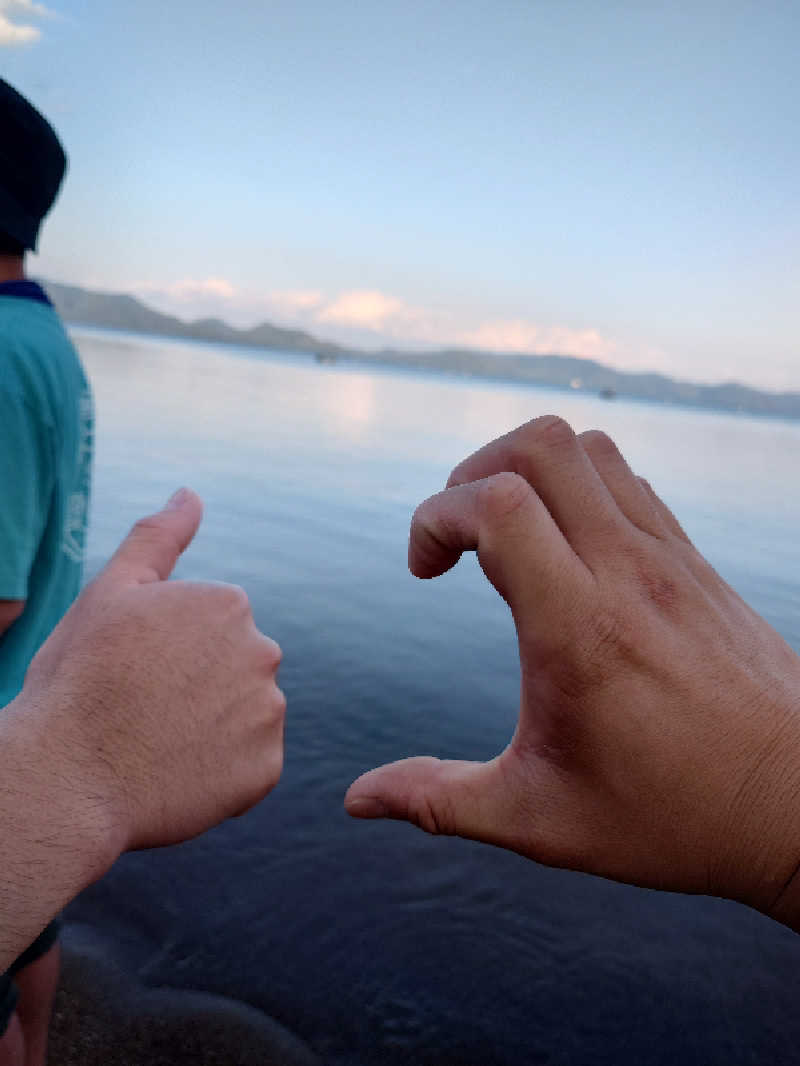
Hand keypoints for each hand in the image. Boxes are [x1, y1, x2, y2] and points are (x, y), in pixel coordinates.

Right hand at [18, 488, 285, 854]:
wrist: (66, 777)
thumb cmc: (80, 679)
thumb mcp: (111, 591)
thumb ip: (158, 537)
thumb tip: (190, 494)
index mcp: (229, 603)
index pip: (210, 629)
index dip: (166, 653)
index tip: (134, 672)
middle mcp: (264, 651)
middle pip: (233, 669)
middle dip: (197, 686)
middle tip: (143, 710)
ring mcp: (268, 713)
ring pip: (244, 716)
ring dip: (212, 727)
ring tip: (157, 743)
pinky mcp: (266, 769)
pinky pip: (249, 764)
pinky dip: (221, 770)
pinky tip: (177, 773)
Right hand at [346, 416, 799, 925]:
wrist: (797, 808)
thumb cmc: (673, 818)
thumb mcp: (541, 820)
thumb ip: (440, 800)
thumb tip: (360, 800)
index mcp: (579, 630)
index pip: (499, 504)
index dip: (435, 517)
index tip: (425, 572)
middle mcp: (626, 573)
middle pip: (541, 445)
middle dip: (473, 471)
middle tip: (459, 539)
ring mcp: (668, 558)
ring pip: (589, 447)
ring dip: (528, 468)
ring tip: (508, 535)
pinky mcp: (693, 562)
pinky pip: (627, 481)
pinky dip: (577, 487)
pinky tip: (566, 553)